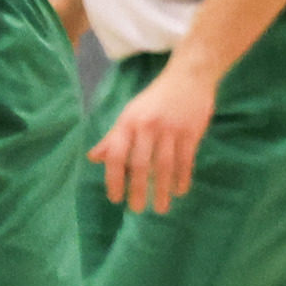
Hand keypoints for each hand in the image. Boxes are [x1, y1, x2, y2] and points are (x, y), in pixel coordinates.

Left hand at [93, 60, 218, 213]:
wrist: (188, 76)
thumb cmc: (155, 99)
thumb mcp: (130, 114)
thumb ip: (113, 137)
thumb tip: (93, 158)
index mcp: (128, 122)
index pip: (116, 155)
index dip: (113, 178)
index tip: (115, 198)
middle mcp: (147, 126)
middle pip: (139, 164)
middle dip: (137, 190)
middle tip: (136, 210)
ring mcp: (170, 129)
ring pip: (164, 166)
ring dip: (161, 189)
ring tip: (160, 208)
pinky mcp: (192, 131)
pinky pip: (186, 160)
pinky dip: (182, 178)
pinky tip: (180, 191)